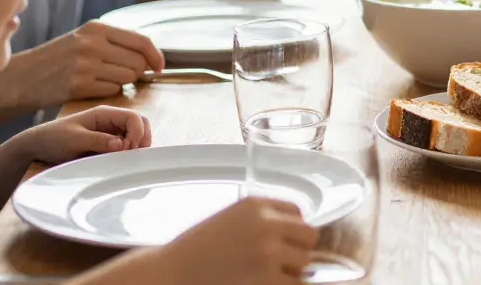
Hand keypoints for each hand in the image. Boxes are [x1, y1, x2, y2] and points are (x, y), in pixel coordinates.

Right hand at [8, 21, 163, 106]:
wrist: (21, 77)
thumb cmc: (58, 59)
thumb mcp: (83, 38)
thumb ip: (115, 41)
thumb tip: (151, 55)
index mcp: (96, 28)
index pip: (141, 41)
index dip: (156, 56)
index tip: (159, 66)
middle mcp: (92, 44)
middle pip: (138, 62)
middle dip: (138, 72)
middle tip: (123, 75)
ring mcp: (85, 65)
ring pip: (128, 78)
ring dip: (123, 83)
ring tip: (104, 79)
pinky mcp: (79, 85)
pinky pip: (112, 90)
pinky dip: (109, 91)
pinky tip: (93, 87)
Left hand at [21, 106, 150, 164]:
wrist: (37, 146)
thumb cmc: (53, 138)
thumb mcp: (74, 139)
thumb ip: (98, 140)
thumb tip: (122, 144)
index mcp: (104, 114)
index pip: (133, 117)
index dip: (137, 132)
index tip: (127, 149)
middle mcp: (111, 121)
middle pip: (140, 124)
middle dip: (142, 139)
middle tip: (133, 156)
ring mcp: (110, 132)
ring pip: (136, 135)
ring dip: (137, 146)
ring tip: (127, 160)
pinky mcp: (107, 144)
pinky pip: (126, 145)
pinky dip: (129, 153)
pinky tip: (121, 161)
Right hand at [161, 197, 319, 284]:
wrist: (172, 273)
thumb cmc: (196, 250)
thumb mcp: (229, 219)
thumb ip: (260, 219)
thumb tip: (292, 232)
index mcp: (256, 204)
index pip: (297, 212)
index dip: (292, 229)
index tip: (283, 241)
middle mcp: (266, 223)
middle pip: (308, 235)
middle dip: (298, 249)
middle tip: (281, 262)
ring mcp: (268, 251)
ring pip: (304, 261)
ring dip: (292, 271)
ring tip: (270, 275)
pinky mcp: (267, 278)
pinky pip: (296, 284)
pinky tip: (270, 284)